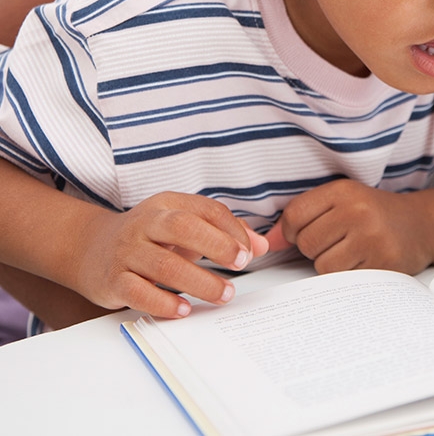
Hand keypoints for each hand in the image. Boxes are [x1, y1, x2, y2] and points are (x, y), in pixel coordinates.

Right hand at [74, 192, 268, 318]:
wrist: (90, 248)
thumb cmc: (150, 236)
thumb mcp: (184, 224)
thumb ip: (224, 232)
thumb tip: (262, 246)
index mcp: (167, 204)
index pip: (206, 210)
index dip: (232, 230)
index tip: (249, 251)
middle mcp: (145, 224)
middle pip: (183, 228)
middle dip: (216, 246)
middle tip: (241, 264)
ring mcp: (127, 251)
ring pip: (164, 265)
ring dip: (199, 282)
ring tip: (224, 294)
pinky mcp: (113, 280)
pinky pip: (138, 292)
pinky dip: (163, 303)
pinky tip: (184, 310)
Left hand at [264, 180, 433, 274]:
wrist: (421, 225)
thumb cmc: (374, 214)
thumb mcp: (341, 203)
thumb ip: (303, 217)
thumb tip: (267, 242)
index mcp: (344, 191)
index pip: (295, 215)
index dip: (293, 232)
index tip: (306, 233)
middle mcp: (358, 210)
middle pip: (307, 243)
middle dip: (316, 249)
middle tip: (338, 242)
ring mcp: (372, 237)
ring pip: (324, 266)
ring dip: (332, 265)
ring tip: (352, 252)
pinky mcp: (383, 262)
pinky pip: (345, 280)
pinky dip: (349, 277)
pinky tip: (364, 262)